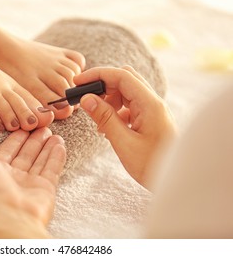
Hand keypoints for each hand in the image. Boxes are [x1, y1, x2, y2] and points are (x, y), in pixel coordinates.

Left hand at [0, 127, 65, 237]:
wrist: (10, 218)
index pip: (8, 148)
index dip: (15, 135)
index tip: (23, 121)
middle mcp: (13, 177)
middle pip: (25, 153)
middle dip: (33, 138)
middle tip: (41, 123)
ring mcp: (30, 184)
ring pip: (39, 160)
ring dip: (46, 146)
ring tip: (51, 131)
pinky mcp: (45, 189)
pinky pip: (52, 169)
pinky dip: (56, 156)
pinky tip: (60, 143)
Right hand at [74, 66, 175, 188]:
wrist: (177, 181)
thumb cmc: (153, 165)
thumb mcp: (124, 143)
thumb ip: (105, 118)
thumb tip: (87, 99)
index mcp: (149, 104)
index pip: (121, 76)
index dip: (97, 75)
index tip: (78, 82)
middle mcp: (152, 102)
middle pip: (124, 80)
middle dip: (102, 85)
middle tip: (85, 98)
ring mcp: (152, 110)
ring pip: (126, 93)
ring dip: (108, 100)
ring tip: (97, 120)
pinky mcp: (150, 119)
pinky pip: (130, 106)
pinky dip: (115, 111)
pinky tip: (108, 128)